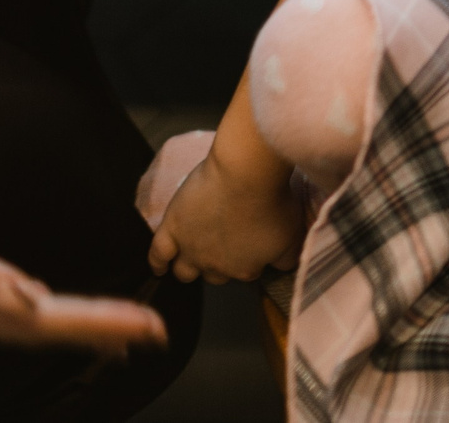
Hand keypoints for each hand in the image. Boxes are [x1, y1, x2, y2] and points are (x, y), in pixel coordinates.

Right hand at [0, 152, 169, 352]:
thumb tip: (24, 299)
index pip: (37, 322)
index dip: (94, 326)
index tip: (149, 330)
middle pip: (33, 326)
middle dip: (94, 329)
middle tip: (152, 332)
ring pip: (10, 317)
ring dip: (64, 322)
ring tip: (110, 326)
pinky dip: (20, 303)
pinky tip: (26, 299)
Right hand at [146, 136, 308, 283]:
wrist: (245, 174)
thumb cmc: (273, 202)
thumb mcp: (292, 236)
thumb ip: (287, 258)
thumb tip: (282, 267)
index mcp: (243, 269)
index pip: (246, 273)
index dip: (250, 260)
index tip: (253, 246)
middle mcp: (214, 265)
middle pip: (214, 275)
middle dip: (220, 265)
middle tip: (224, 248)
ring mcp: (191, 247)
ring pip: (185, 270)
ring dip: (189, 268)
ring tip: (187, 265)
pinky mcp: (173, 226)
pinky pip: (158, 252)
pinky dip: (157, 262)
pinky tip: (158, 268)